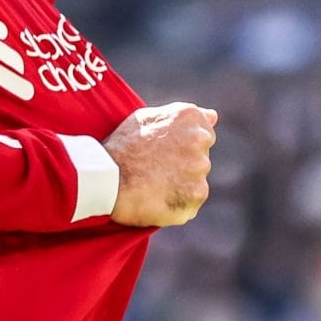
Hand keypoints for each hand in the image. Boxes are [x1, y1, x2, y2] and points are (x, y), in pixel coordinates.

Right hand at [106, 103, 215, 227]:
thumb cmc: (121, 146)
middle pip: (200, 158)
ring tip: (152, 185)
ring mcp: (200, 170)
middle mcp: (200, 140)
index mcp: (190, 118)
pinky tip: (156, 199)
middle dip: (182, 165)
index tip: (163, 153)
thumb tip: (213, 116)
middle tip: (154, 170)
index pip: (203, 135)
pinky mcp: (196, 196)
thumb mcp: (146, 118)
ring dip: (180, 185)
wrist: (106, 178)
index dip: (180, 146)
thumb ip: (181, 117)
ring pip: (195, 181)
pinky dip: (177, 204)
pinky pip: (191, 202)